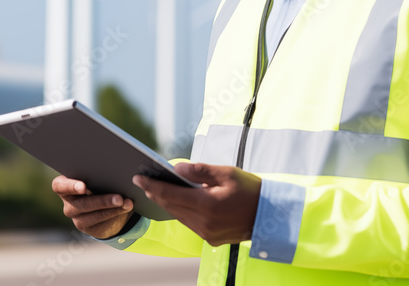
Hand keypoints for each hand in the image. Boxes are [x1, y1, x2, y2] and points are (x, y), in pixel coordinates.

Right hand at [51, 176, 134, 238]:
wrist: (106, 201)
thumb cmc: (98, 180)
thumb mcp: (96, 175)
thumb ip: (98, 172)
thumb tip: (113, 168)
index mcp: (64, 185)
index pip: (59, 186)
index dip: (70, 186)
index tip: (83, 186)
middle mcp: (68, 203)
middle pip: (81, 204)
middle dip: (102, 201)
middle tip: (119, 198)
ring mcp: (76, 218)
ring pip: (93, 216)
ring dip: (112, 209)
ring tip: (127, 203)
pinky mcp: (88, 228)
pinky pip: (101, 224)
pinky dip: (116, 214)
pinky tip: (125, 208)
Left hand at [133, 162, 260, 245]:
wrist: (270, 215)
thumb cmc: (250, 190)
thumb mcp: (227, 173)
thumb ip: (200, 171)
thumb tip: (177, 169)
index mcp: (209, 205)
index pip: (172, 195)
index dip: (153, 186)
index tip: (138, 177)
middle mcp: (205, 223)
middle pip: (171, 207)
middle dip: (155, 193)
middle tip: (143, 181)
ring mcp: (207, 233)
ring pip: (178, 216)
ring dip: (166, 203)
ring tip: (156, 188)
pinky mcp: (210, 239)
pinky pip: (188, 223)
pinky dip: (179, 211)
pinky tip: (175, 201)